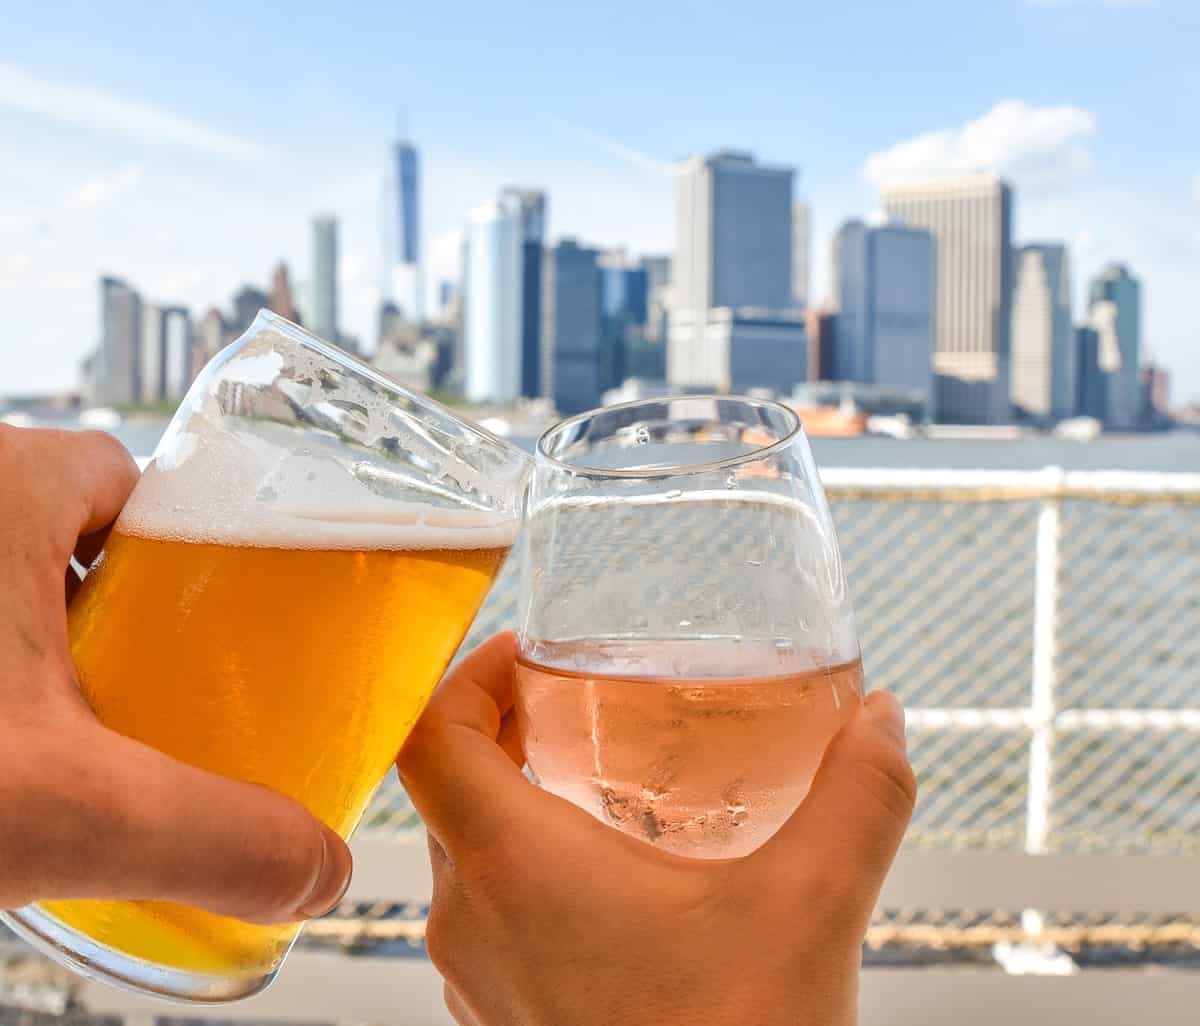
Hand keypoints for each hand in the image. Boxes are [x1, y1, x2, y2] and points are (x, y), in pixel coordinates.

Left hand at [0, 426, 350, 922]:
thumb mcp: (67, 808)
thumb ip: (212, 835)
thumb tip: (317, 866)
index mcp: (2, 488)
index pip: (129, 474)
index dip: (190, 538)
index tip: (223, 606)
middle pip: (79, 531)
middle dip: (133, 605)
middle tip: (167, 684)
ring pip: (15, 578)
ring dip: (60, 643)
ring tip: (94, 726)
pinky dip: (5, 670)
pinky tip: (19, 750)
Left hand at [399, 632, 915, 1025]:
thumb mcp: (811, 908)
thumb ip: (857, 798)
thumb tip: (883, 718)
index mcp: (515, 868)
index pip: (429, 738)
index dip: (464, 676)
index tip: (523, 655)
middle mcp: (472, 921)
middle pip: (447, 789)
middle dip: (500, 730)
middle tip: (568, 701)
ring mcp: (479, 979)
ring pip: (463, 856)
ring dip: (509, 801)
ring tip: (590, 775)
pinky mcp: (505, 1019)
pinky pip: (487, 916)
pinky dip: (524, 870)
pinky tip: (608, 878)